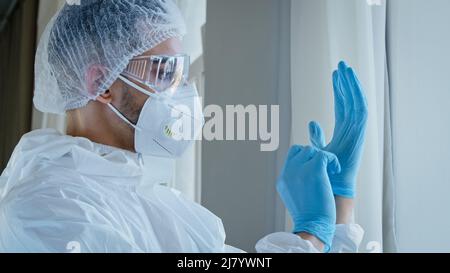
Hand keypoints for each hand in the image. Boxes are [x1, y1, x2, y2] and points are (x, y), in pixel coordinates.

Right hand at [277, 145, 340, 251]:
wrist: (313, 225)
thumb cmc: (309, 215)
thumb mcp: (294, 197)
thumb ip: (295, 182)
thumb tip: (305, 172)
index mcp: (283, 178)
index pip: (291, 156)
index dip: (304, 158)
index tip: (314, 169)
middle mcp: (288, 172)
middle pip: (300, 150)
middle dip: (313, 157)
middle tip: (323, 170)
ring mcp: (299, 170)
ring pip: (311, 150)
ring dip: (323, 158)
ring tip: (330, 171)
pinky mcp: (313, 170)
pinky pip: (324, 154)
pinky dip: (333, 160)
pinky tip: (336, 170)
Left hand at [309, 61, 367, 197]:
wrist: (332, 185)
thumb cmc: (326, 171)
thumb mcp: (318, 149)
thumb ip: (316, 136)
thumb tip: (311, 121)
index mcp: (344, 130)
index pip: (343, 105)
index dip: (340, 89)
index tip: (335, 74)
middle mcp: (353, 128)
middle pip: (350, 100)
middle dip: (346, 82)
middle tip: (341, 65)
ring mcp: (358, 131)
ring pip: (357, 102)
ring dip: (352, 85)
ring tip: (345, 68)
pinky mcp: (361, 134)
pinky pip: (361, 110)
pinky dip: (357, 95)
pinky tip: (352, 83)